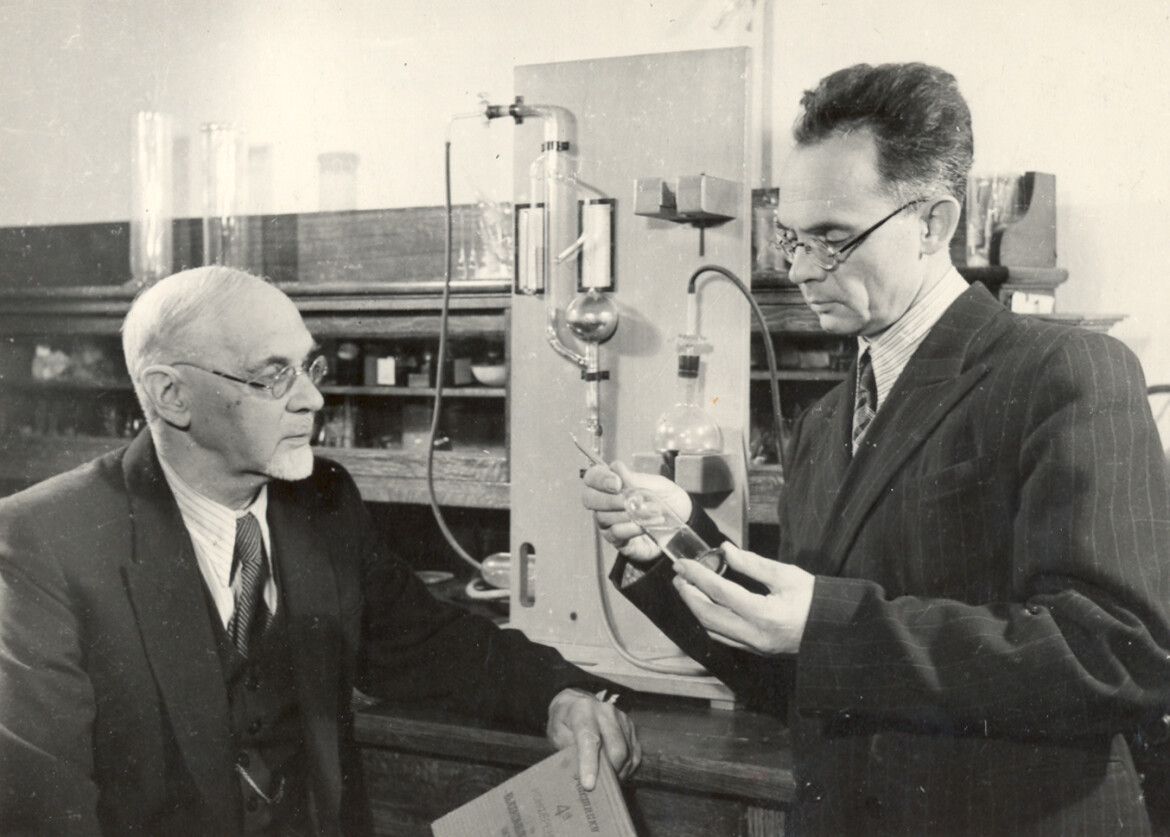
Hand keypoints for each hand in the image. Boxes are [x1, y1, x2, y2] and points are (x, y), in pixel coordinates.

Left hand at [547, 687, 641, 789]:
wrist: (576, 702)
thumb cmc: (564, 721)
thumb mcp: (556, 732)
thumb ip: (566, 749)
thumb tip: (577, 771)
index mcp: (583, 710)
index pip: (589, 739)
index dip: (590, 763)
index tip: (589, 784)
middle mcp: (606, 712)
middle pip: (616, 749)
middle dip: (608, 774)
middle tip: (597, 788)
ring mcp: (622, 719)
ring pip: (628, 755)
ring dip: (618, 773)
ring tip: (605, 781)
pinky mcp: (631, 727)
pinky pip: (635, 755)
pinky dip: (626, 769)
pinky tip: (615, 773)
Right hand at [580, 461, 691, 562]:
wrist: (682, 524)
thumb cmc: (667, 501)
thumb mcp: (658, 485)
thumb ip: (636, 479)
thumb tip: (617, 468)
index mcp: (612, 484)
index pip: (592, 477)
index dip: (600, 479)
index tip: (617, 483)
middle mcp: (605, 503)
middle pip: (589, 498)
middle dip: (608, 499)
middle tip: (628, 500)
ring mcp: (608, 523)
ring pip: (603, 517)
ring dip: (628, 514)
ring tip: (650, 511)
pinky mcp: (617, 540)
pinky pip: (616, 533)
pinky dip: (632, 528)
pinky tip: (645, 525)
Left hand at [672, 542, 814, 655]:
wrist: (834, 629)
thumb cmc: (814, 600)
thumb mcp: (786, 575)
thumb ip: (752, 563)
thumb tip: (724, 550)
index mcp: (764, 614)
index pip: (719, 593)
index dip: (697, 576)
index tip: (683, 563)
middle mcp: (754, 635)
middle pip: (708, 616)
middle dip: (688, 595)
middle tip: (679, 576)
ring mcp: (754, 646)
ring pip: (712, 630)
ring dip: (696, 609)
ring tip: (688, 588)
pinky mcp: (755, 650)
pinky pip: (723, 637)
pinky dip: (709, 620)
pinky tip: (706, 605)